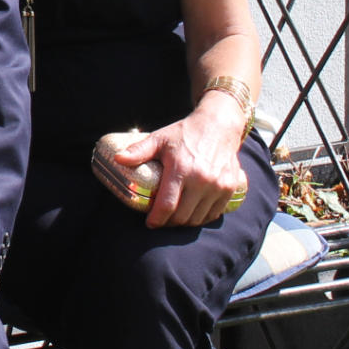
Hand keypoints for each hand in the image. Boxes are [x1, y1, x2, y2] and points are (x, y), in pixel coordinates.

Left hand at [115, 104, 247, 227]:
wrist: (218, 125)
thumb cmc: (184, 133)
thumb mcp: (159, 138)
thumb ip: (139, 150)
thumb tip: (118, 159)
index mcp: (182, 169)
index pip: (167, 204)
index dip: (157, 219)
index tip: (150, 223)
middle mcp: (202, 180)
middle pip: (182, 216)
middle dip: (168, 223)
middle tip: (160, 220)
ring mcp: (218, 185)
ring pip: (198, 218)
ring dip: (185, 223)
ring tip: (174, 218)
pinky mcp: (230, 188)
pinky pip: (214, 213)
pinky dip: (202, 218)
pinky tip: (192, 214)